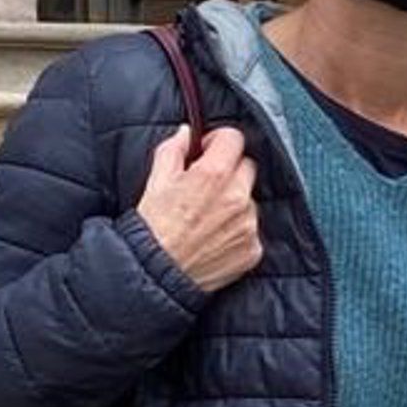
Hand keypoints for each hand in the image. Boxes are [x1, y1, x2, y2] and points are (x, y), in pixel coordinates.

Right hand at [135, 125, 262, 293]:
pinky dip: (238, 231)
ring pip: (250, 200)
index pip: (234, 138)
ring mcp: (248, 225)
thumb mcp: (156, 181)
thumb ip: (173, 150)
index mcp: (214, 174)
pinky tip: (215, 238)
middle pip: (247, 167)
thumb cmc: (153, 228)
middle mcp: (237, 197)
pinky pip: (252, 230)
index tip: (208, 151)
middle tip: (207, 184)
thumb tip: (186, 134)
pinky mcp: (253, 249)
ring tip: (208, 217)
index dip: (219, 141)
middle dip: (229, 170)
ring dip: (235, 202)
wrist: (156, 273)